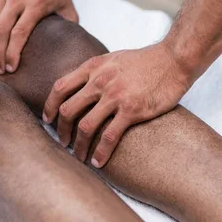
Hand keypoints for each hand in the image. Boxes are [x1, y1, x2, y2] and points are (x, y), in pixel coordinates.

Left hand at [43, 42, 188, 167]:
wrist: (174, 60)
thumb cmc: (146, 60)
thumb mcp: (113, 59)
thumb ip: (95, 72)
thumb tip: (81, 87)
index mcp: (93, 67)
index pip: (60, 87)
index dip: (49, 106)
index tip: (48, 119)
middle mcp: (100, 81)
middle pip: (68, 110)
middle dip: (61, 130)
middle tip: (62, 142)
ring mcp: (115, 96)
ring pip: (85, 126)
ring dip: (78, 146)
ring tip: (78, 156)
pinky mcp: (132, 110)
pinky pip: (109, 136)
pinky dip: (100, 153)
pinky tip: (97, 162)